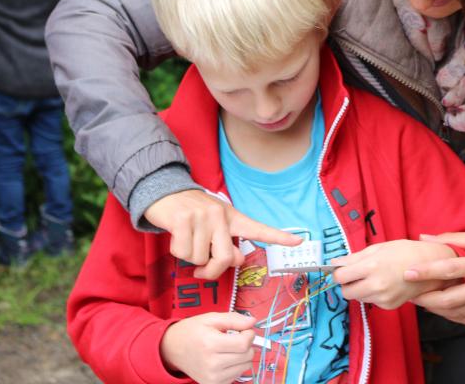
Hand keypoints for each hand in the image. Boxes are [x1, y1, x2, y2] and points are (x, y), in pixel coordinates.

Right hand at [145, 189, 301, 278]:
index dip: (279, 237)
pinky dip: (177, 252)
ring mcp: (202, 217)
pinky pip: (183, 253)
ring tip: (187, 240)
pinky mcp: (182, 220)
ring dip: (191, 258)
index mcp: (232, 217)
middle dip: (212, 271)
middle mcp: (220, 215)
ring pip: (200, 259)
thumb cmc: (192, 215)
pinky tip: (176, 237)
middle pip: (226, 259)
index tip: (299, 242)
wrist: (165, 193)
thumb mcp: (214, 225)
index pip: (258, 229)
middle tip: (202, 271)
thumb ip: (227, 242)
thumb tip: (238, 260)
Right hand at [159, 311, 255, 383]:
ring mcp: (212, 377)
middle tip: (236, 337)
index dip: (249, 334)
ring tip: (229, 348)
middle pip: (247, 356)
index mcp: (210, 344)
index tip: (244, 329)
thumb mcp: (210, 318)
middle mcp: (211, 364)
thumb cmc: (191, 332)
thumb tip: (253, 322)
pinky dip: (236, 366)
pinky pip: (237, 375)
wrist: (172, 349)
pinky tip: (225, 358)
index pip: (244, 344)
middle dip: (247, 344)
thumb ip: (233, 319)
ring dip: (242, 355)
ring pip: (245, 366)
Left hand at [331, 240, 456, 309]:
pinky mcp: (389, 306)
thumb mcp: (378, 248)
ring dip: (360, 289)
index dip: (338, 273)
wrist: (430, 266)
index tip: (341, 270)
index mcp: (372, 266)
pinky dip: (373, 295)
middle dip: (346, 284)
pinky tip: (384, 284)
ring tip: (374, 277)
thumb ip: (354, 257)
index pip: (340, 277)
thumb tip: (334, 262)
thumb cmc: (404, 251)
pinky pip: (372, 302)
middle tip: (355, 275)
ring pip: (358, 298)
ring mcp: (383, 298)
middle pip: (346, 293)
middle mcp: (376, 285)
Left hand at [404, 231, 464, 324]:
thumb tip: (425, 237)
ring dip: (436, 309)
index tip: (408, 272)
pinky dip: (451, 316)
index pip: (449, 270)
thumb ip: (452, 239)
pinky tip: (440, 309)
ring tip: (421, 301)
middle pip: (449, 299)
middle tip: (409, 294)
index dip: (426, 272)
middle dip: (426, 298)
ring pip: (457, 313)